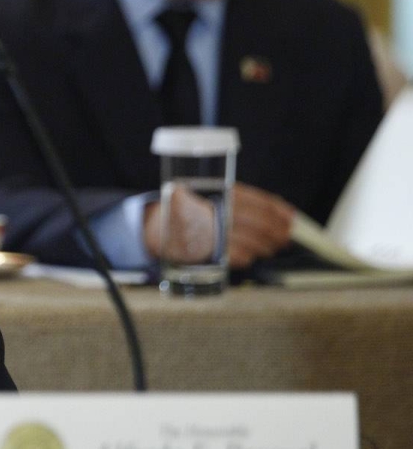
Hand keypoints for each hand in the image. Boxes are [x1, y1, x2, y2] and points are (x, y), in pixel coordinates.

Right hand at [143, 182, 293, 269]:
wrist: (156, 226)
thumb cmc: (190, 209)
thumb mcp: (212, 195)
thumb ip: (240, 202)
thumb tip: (279, 214)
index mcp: (220, 192)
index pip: (258, 202)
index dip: (279, 211)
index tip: (291, 218)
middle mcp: (217, 209)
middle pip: (259, 223)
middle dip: (277, 232)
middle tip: (285, 236)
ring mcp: (212, 230)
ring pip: (252, 241)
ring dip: (265, 246)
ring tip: (271, 247)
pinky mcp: (207, 250)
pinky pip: (237, 256)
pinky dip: (248, 256)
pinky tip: (251, 255)